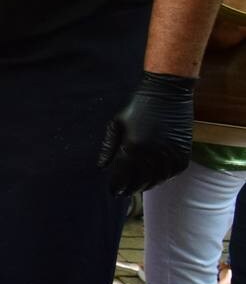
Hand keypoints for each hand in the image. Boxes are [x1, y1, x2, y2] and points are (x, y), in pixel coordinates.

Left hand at [98, 71, 195, 195]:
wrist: (168, 92)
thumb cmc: (139, 106)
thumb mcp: (116, 124)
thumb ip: (108, 148)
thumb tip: (101, 167)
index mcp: (133, 148)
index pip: (122, 179)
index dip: (116, 187)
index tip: (113, 190)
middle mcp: (152, 155)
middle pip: (139, 183)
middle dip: (130, 188)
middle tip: (124, 190)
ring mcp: (170, 156)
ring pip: (156, 181)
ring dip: (146, 184)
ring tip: (138, 184)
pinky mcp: (183, 155)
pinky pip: (171, 174)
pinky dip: (163, 177)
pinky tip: (154, 175)